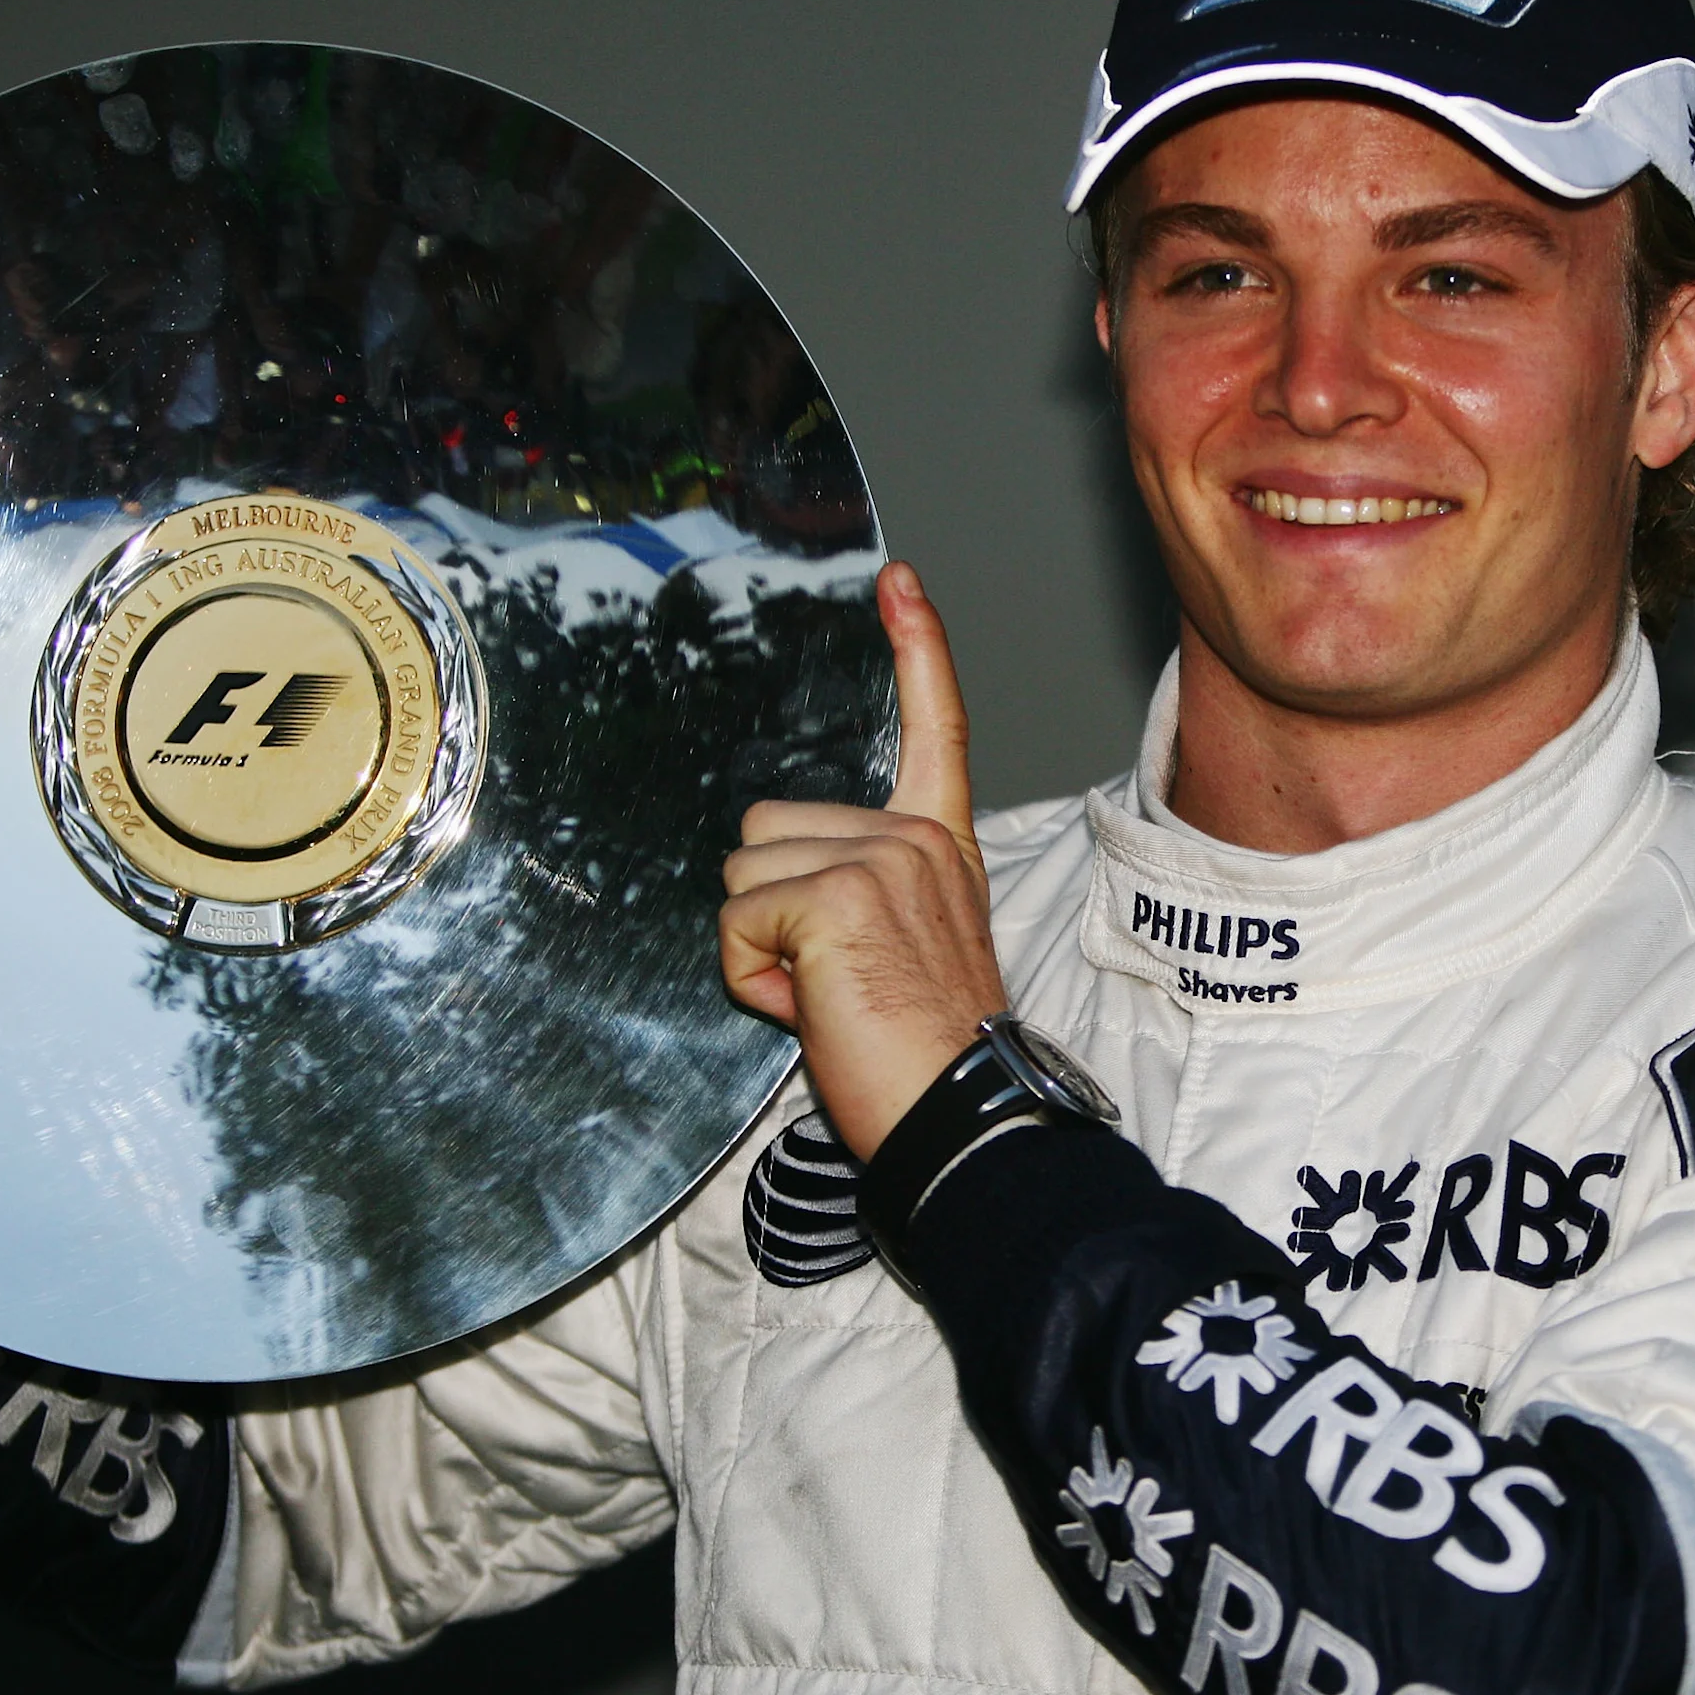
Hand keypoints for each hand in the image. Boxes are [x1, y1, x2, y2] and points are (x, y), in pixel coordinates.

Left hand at [718, 562, 1007, 1159]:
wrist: (959, 1115)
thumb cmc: (925, 1057)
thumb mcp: (903, 952)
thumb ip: (857, 901)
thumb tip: (784, 906)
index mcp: (938, 847)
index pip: (935, 729)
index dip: (917, 648)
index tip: (898, 580)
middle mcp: (916, 841)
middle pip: (767, 830)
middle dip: (770, 911)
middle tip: (833, 981)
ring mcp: (878, 860)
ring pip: (742, 875)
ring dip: (757, 947)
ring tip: (824, 998)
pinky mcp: (835, 895)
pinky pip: (734, 923)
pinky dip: (750, 978)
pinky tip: (810, 1009)